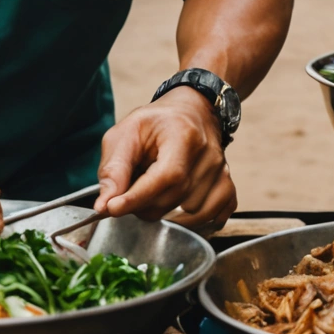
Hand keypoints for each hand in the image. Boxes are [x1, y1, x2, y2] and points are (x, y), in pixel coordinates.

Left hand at [95, 86, 234, 230]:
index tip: (112, 208)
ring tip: (154, 189)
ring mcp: (222, 173)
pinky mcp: (228, 186)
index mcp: (184, 135)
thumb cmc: (156, 123)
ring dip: (164, 211)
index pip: (165, 176)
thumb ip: (114, 169)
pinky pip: (214, 218)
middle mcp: (209, 155)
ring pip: (189, 214)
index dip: (137, 197)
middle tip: (129, 192)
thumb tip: (105, 205)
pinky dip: (194, 221)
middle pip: (173, 199)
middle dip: (143, 204)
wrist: (191, 112)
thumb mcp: (125, 133)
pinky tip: (178, 207)